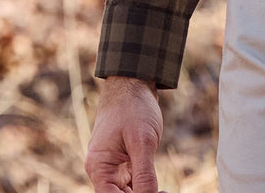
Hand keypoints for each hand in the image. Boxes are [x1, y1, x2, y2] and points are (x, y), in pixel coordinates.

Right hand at [84, 76, 163, 191]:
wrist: (133, 82)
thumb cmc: (133, 106)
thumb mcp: (142, 140)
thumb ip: (144, 173)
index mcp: (99, 167)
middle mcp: (102, 170)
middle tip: (165, 192)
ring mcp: (112, 166)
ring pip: (126, 192)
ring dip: (144, 192)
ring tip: (165, 191)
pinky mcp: (123, 161)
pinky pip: (132, 182)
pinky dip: (144, 186)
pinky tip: (160, 188)